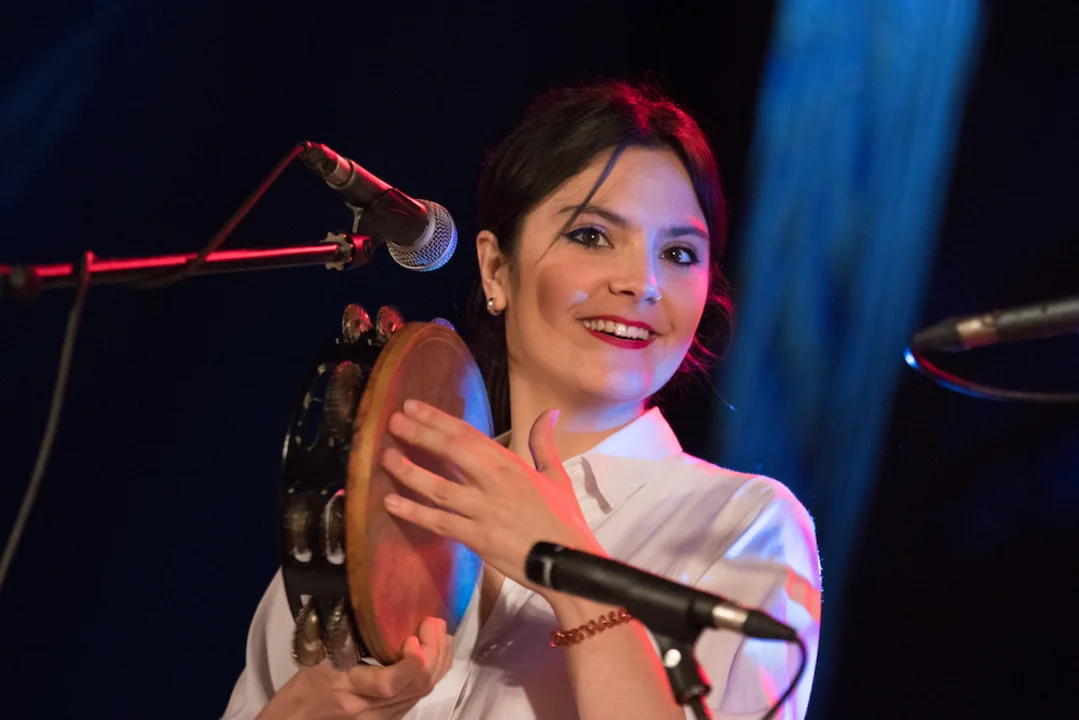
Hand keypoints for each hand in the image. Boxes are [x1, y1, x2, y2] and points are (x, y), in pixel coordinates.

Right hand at [256, 617, 451, 719]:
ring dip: (438, 661)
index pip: (388, 684)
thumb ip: (342, 632)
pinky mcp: (389, 719)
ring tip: (441, 634)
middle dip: (434, 653)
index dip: (410, 663)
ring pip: (421, 693)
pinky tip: (435, 655)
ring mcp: (381, 718)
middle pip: (414, 687)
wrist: (298, 718)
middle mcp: (368, 708)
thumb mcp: (318, 653)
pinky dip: (431, 674)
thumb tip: (361, 597)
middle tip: (435, 624)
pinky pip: (417, 698)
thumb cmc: (306, 683)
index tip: (415, 638)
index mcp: (347, 687)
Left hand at [380, 400, 605, 598]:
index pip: (469, 434)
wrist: (569, 562)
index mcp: (512, 465)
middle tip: (393, 422)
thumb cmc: (563, 520)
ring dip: (410, 472)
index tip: (413, 407)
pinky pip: (440, 523)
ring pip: (440, 488)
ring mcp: (485, 511)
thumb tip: (548, 414)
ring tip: (386, 458)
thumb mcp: (557, 475)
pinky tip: (391, 503)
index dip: (439, 419)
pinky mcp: (478, 539)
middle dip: (421, 434)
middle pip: (453, 452)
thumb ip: (544, 443)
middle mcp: (496, 483)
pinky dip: (414, 513)